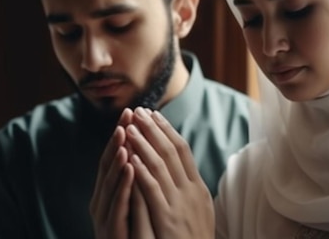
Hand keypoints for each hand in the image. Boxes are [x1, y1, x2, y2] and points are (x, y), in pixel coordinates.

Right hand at [89, 108, 134, 238]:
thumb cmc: (135, 236)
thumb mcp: (135, 205)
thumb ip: (136, 182)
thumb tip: (143, 152)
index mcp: (110, 194)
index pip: (118, 159)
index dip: (124, 136)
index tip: (132, 112)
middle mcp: (103, 203)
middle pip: (110, 166)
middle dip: (119, 139)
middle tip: (127, 115)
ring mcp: (105, 218)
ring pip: (111, 184)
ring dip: (118, 158)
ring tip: (125, 136)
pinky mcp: (112, 232)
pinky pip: (118, 205)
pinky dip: (124, 185)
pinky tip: (131, 169)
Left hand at [125, 107, 214, 238]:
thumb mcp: (197, 212)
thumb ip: (187, 191)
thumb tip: (179, 170)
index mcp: (198, 188)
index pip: (183, 150)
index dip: (167, 130)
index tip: (153, 114)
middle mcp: (192, 191)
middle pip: (173, 151)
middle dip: (154, 129)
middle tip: (139, 110)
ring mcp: (181, 204)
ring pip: (161, 165)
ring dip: (145, 143)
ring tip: (131, 126)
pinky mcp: (168, 218)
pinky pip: (152, 189)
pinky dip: (141, 169)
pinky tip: (130, 156)